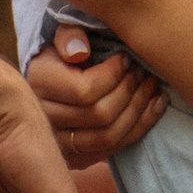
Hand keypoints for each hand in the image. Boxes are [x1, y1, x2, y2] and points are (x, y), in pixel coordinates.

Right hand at [27, 26, 166, 163]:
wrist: (46, 82)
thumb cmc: (61, 52)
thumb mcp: (60, 34)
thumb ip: (69, 34)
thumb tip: (79, 53)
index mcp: (38, 84)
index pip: (85, 91)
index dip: (113, 75)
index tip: (125, 58)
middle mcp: (44, 120)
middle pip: (100, 116)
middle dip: (130, 91)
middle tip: (143, 71)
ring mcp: (58, 144)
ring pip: (108, 137)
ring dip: (139, 111)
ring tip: (153, 87)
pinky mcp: (75, 158)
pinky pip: (112, 151)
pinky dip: (139, 129)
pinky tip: (154, 107)